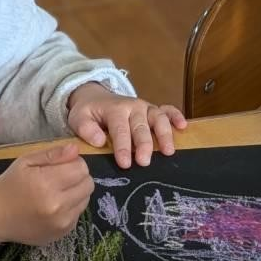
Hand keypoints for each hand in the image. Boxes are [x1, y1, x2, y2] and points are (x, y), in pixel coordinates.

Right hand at [0, 143, 93, 245]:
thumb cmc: (10, 183)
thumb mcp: (27, 161)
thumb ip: (53, 154)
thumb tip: (76, 149)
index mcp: (46, 183)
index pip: (81, 168)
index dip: (74, 163)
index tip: (62, 165)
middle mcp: (56, 205)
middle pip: (88, 184)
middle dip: (78, 177)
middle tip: (61, 178)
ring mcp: (61, 222)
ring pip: (85, 199)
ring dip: (76, 193)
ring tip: (57, 192)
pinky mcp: (62, 233)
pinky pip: (78, 214)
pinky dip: (71, 208)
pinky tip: (54, 206)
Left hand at [66, 83, 186, 168]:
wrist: (95, 97)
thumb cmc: (88, 112)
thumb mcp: (78, 118)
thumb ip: (85, 129)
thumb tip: (100, 141)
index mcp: (115, 109)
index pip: (120, 129)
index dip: (123, 147)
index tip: (125, 163)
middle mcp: (133, 107)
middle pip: (141, 126)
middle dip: (144, 144)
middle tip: (144, 162)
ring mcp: (145, 107)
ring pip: (158, 118)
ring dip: (164, 134)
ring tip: (168, 151)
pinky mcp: (153, 110)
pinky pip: (167, 110)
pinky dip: (176, 116)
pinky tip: (183, 126)